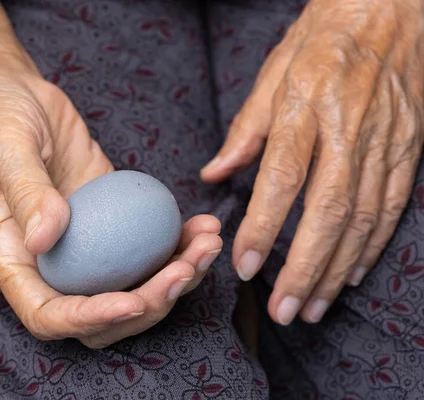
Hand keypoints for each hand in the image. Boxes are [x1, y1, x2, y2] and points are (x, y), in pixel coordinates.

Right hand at [0, 0, 222, 347]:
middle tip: (187, 268)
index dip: (90, 319)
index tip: (132, 301)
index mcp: (10, 257)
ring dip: (175, 276)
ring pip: (130, 287)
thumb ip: (25, 192)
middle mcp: (48, 262)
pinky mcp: (108, 222)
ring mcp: (81, 244)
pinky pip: (145, 248)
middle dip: (148, 304)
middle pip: (100, 316)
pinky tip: (201, 225)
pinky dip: (177, 245)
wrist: (12, 92)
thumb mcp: (6, 145)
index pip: (47, 313)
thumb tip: (44, 241)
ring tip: (207, 243)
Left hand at [201, 0, 423, 324]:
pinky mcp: (408, 148)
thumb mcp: (272, 73)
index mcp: (305, 106)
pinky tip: (349, 276)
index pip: (282, 177)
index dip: (264, 226)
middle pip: (327, 210)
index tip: (245, 266)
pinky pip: (391, 206)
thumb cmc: (320, 40)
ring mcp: (385, 140)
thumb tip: (213, 174)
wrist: (389, 9)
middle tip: (282, 310)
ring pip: (362, 218)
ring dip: (335, 270)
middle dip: (303, 268)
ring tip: (310, 307)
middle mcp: (348, 128)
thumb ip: (244, 131)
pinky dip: (371, 246)